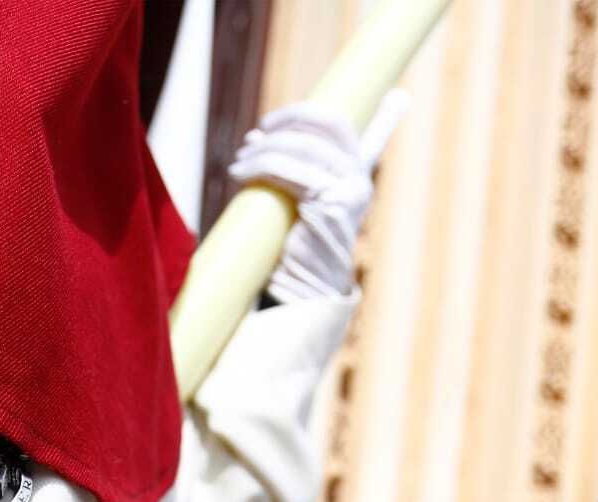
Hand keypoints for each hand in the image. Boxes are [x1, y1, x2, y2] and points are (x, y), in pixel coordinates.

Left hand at [229, 90, 408, 301]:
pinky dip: (261, 167)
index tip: (269, 124)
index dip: (301, 115)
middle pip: (314, 132)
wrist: (306, 290)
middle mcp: (358, 180)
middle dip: (276, 133)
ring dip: (262, 151)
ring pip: (299, 149)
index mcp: (357, 173)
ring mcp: (348, 192)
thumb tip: (257, 137)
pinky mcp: (330, 206)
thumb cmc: (298, 247)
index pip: (336, 124)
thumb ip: (289, 168)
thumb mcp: (298, 199)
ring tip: (238, 165)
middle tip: (247, 145)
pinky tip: (242, 175)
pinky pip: (290, 172)